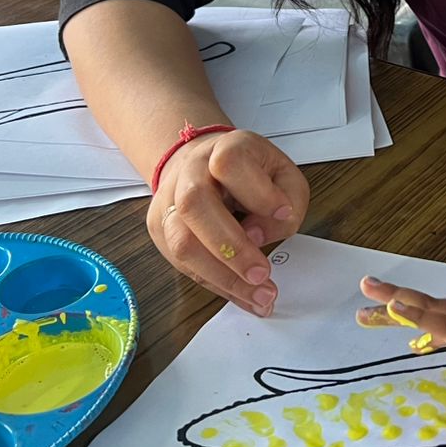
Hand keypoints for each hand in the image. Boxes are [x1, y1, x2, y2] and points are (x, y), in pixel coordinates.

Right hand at [146, 129, 309, 316]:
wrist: (199, 162)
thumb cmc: (249, 171)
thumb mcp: (283, 174)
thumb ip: (286, 199)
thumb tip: (258, 234)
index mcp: (223, 150)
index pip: (229, 164)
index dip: (257, 193)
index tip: (283, 213)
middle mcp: (189, 174)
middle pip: (194, 205)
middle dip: (231, 248)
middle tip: (263, 274)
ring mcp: (168, 203)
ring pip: (181, 242)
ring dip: (222, 277)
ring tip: (259, 296)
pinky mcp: (160, 231)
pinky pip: (183, 265)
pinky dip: (217, 285)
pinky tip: (244, 296)